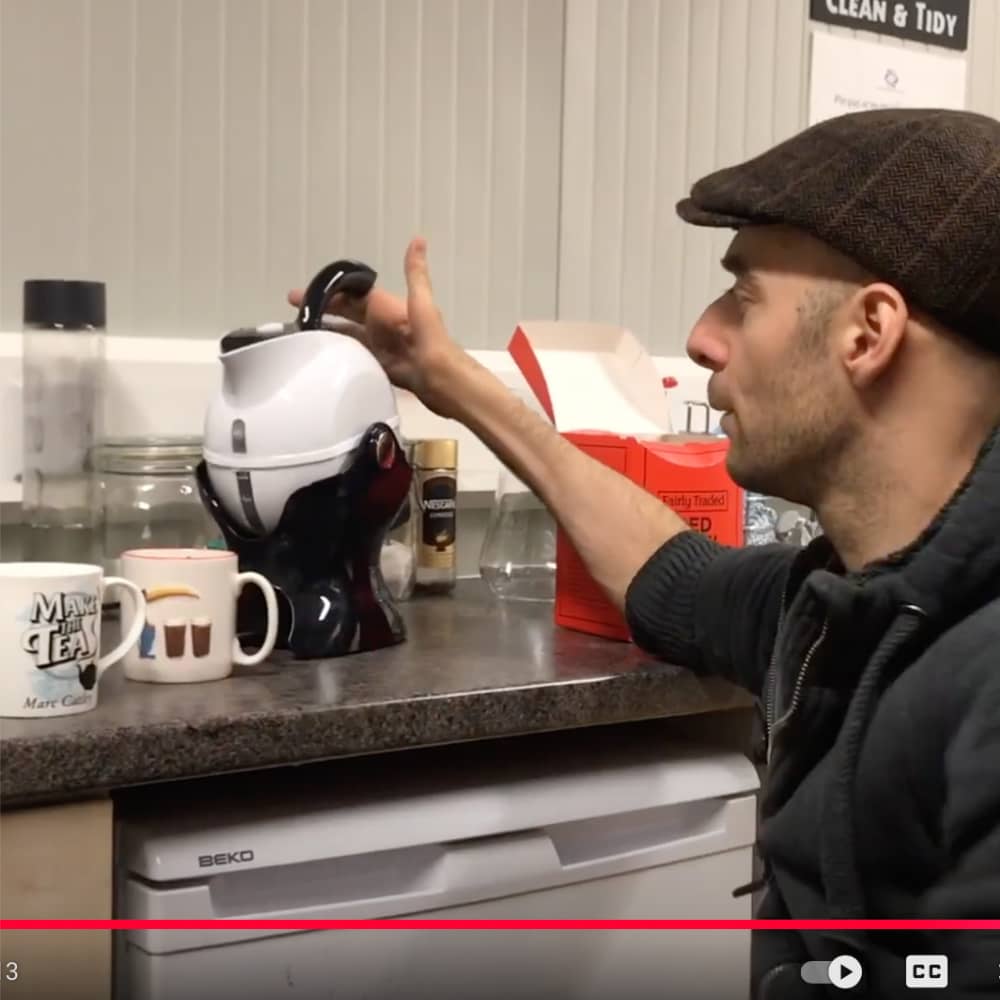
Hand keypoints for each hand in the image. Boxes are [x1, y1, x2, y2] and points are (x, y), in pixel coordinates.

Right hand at [287, 238, 468, 415]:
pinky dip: (340, 353)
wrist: (440, 378)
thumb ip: (415, 273)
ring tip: (301, 331)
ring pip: (348, 335)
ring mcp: (381, 346)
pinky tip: (324, 355)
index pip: (351, 294)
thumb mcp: (421, 301)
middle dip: (321, 308)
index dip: (328, 290)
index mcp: (387, 307)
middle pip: (346, 313)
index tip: (304, 292)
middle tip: (295, 308)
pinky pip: (355, 356)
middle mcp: (382, 324)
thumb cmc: (431, 338)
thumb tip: (418, 240)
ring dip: (328, 331)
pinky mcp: (381, 365)